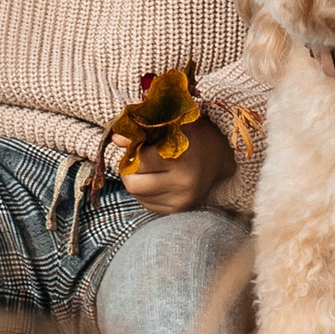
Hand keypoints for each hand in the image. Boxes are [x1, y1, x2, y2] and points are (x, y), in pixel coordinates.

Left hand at [117, 110, 232, 214]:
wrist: (218, 155)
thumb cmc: (190, 134)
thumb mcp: (171, 123)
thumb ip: (144, 128)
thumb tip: (116, 139)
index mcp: (182, 158)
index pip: (139, 160)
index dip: (130, 150)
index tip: (131, 142)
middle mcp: (183, 183)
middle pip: (133, 183)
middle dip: (127, 169)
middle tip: (133, 158)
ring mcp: (182, 200)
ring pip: (137, 195)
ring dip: (134, 181)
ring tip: (144, 168)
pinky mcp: (178, 210)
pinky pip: (147, 204)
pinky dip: (144, 192)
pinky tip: (154, 179)